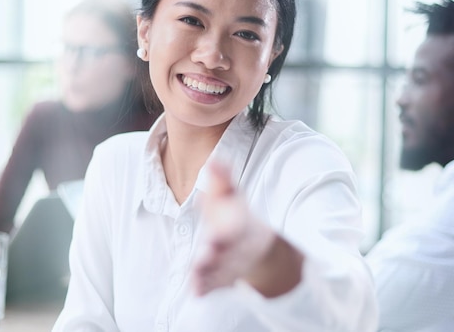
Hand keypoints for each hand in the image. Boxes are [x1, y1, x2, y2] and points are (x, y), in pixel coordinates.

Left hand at [191, 162, 275, 295]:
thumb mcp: (230, 197)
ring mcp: (229, 266)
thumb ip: (222, 181)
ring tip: (196, 276)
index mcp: (238, 226)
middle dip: (216, 254)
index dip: (225, 233)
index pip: (234, 230)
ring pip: (219, 271)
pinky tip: (196, 292)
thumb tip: (213, 161)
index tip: (215, 236)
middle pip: (226, 253)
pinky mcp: (221, 279)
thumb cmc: (235, 217)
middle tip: (207, 254)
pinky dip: (206, 288)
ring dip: (208, 273)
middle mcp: (235, 248)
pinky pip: (214, 286)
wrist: (257, 249)